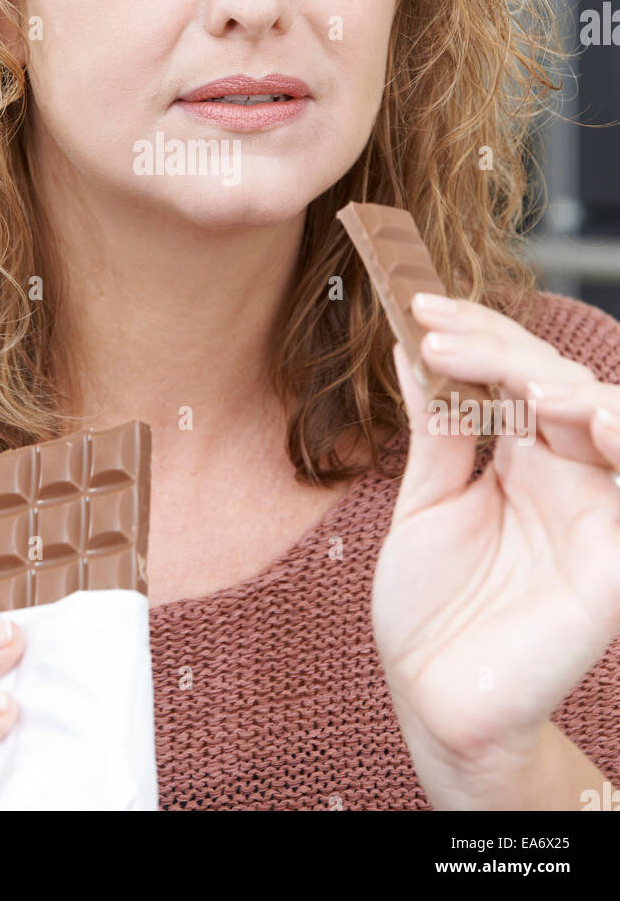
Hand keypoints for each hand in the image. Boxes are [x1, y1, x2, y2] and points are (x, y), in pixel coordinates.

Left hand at [371, 292, 619, 807]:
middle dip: (500, 348)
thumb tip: (408, 345)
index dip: (477, 333)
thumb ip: (436, 428)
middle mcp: (565, 475)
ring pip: (609, 418)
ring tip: (506, 376)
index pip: (516, 372)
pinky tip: (588, 416)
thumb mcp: (425, 502)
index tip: (418, 306)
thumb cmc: (429, 607)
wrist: (432, 699)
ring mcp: (594, 513)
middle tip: (437, 334)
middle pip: (557, 381)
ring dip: (563, 384)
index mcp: (522, 457)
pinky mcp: (612, 563)